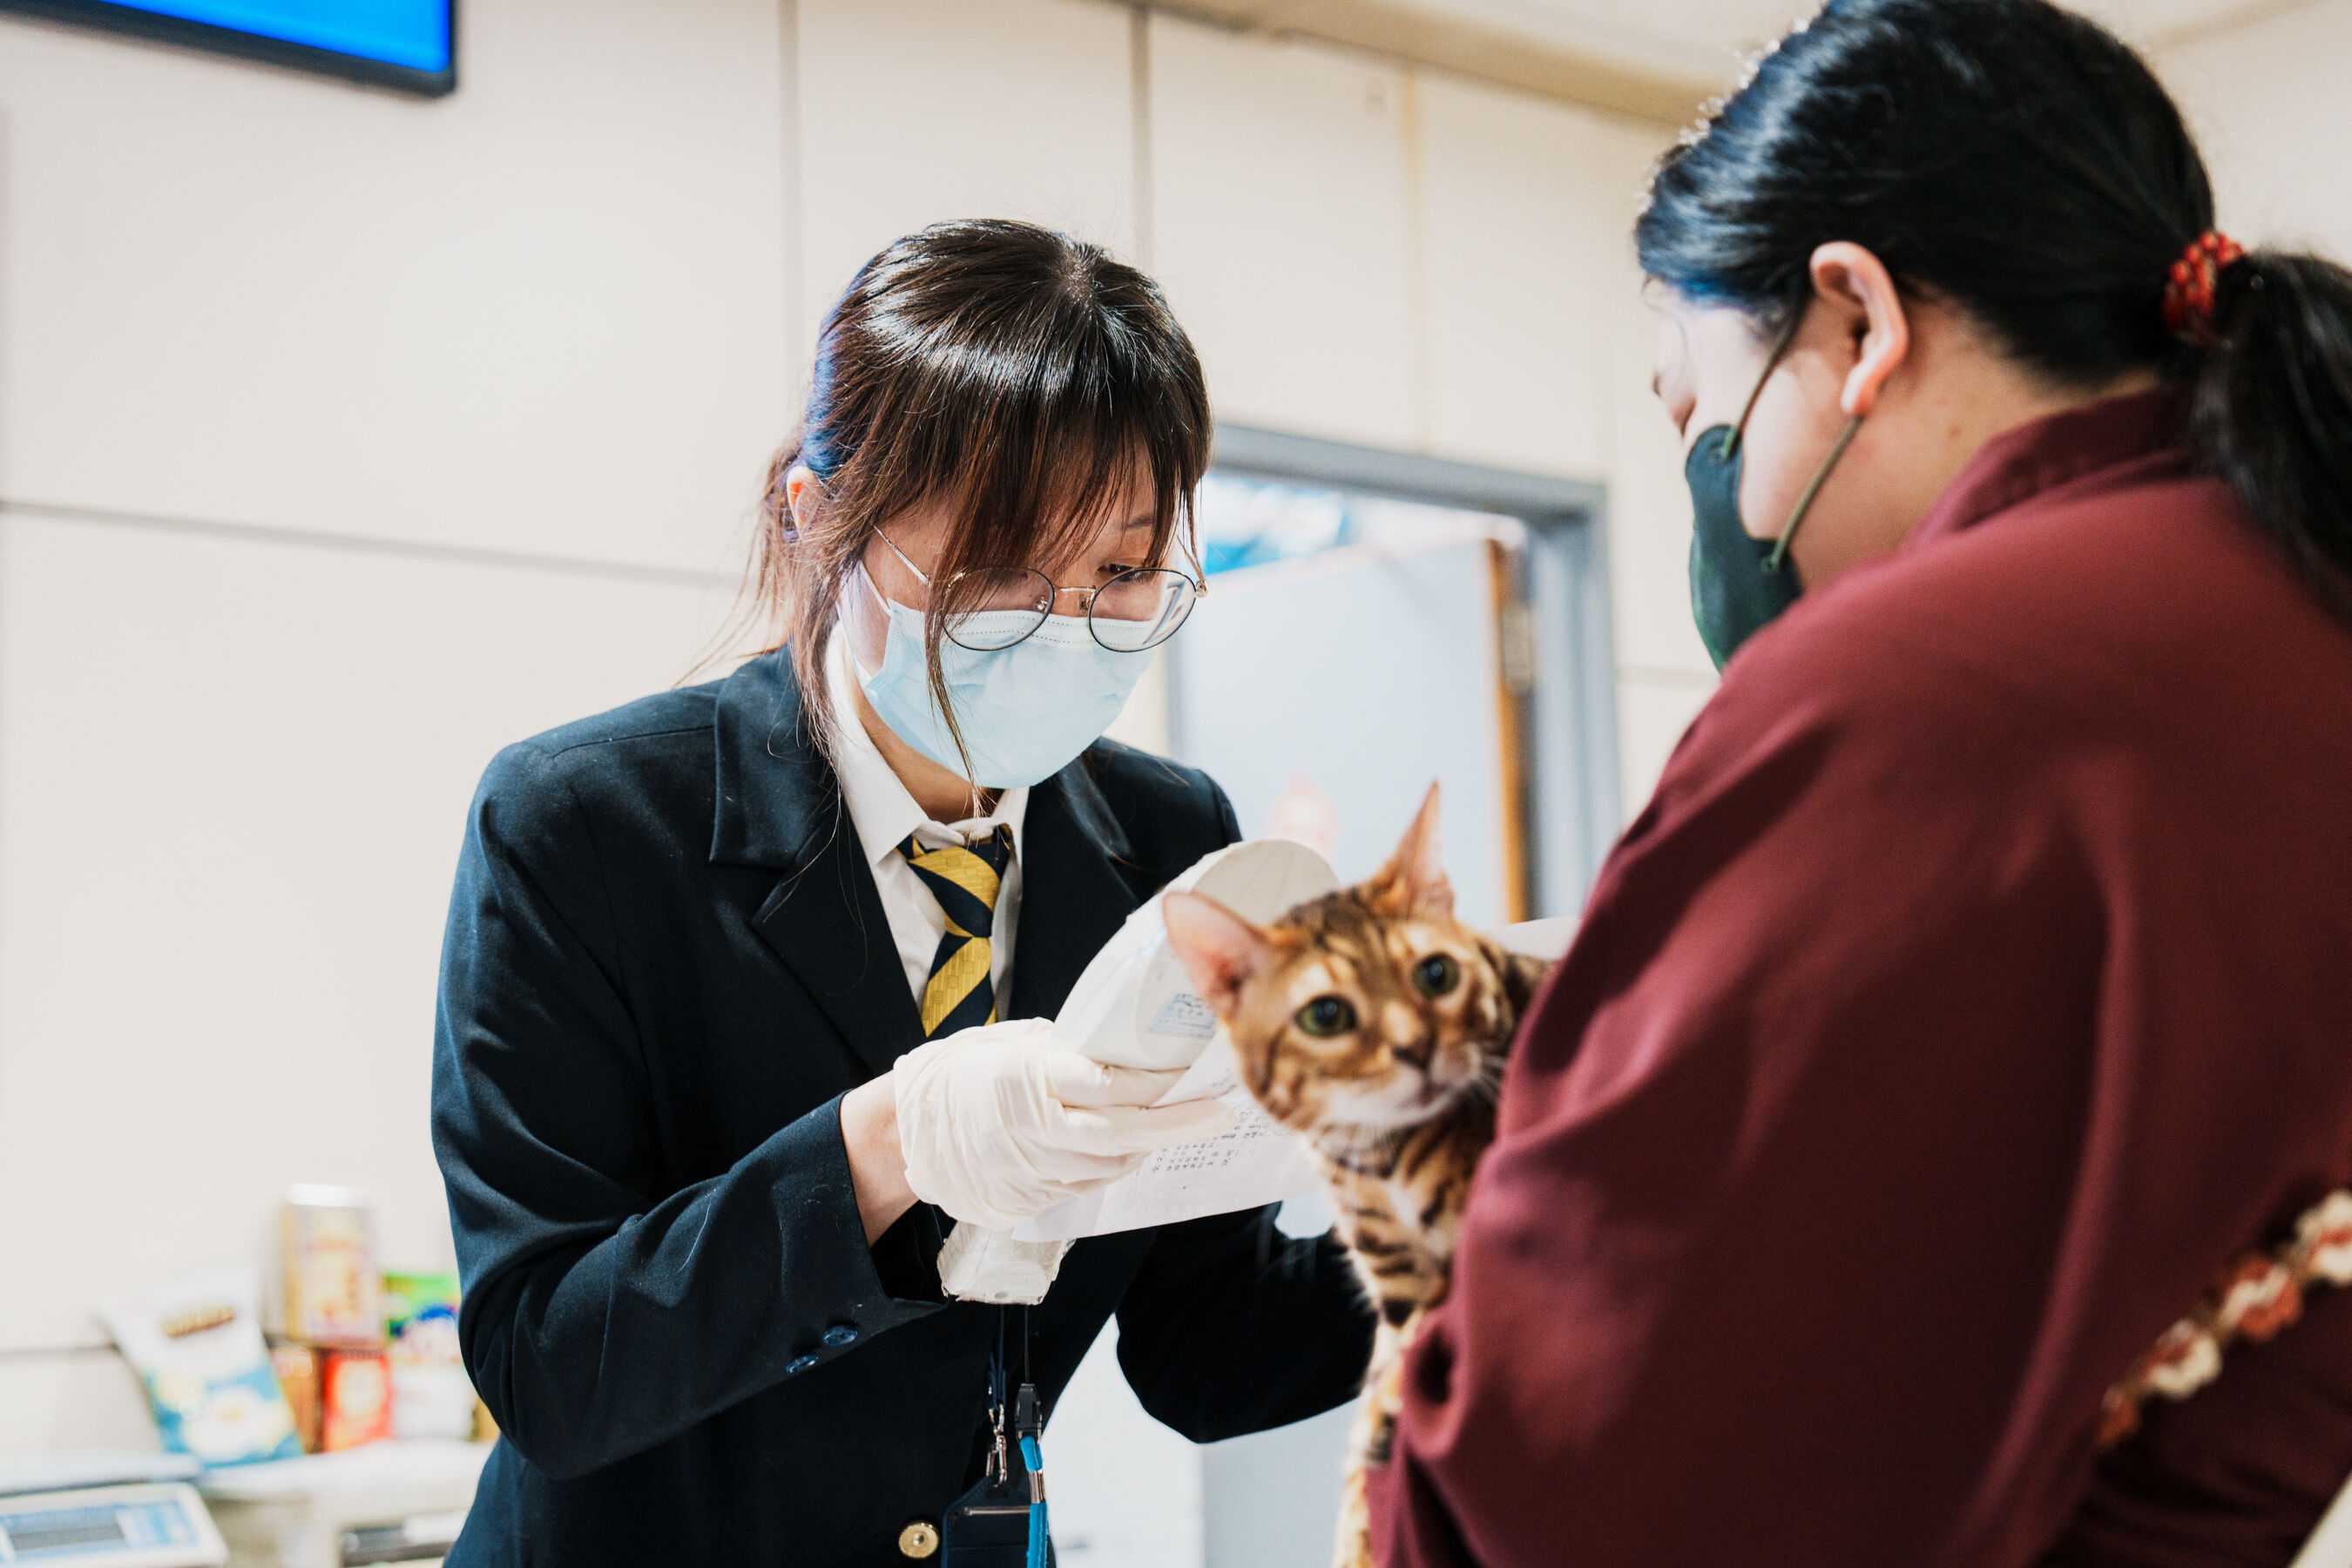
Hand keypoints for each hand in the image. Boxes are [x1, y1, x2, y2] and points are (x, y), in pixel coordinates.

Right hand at [892, 1017, 1234, 1228]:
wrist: (905, 1129)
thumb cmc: (963, 1073)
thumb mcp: (1014, 1045)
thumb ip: (1068, 1054)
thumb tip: (1128, 1055)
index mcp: (1025, 1079)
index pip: (1109, 1085)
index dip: (1157, 1083)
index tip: (1192, 1075)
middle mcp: (1028, 1131)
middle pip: (1121, 1136)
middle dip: (1176, 1127)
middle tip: (1217, 1114)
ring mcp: (1025, 1173)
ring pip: (1108, 1168)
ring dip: (1145, 1148)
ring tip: (1170, 1126)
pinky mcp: (1022, 1202)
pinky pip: (1083, 1187)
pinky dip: (1110, 1168)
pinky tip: (1124, 1150)